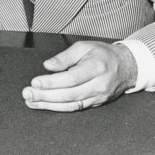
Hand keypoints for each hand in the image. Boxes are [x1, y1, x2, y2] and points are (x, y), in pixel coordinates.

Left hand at [21, 41, 136, 111]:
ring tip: (31, 101)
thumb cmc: (103, 54)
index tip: (35, 82)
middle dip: (45, 95)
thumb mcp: (84, 47)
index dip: (52, 82)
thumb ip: (65, 57)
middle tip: (27, 93)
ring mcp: (98, 97)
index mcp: (96, 68)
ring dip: (48, 104)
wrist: (126, 67)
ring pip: (71, 104)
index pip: (71, 78)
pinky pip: (75, 108)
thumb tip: (48, 66)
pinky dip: (58, 108)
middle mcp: (99, 85)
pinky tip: (45, 105)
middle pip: (68, 94)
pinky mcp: (96, 104)